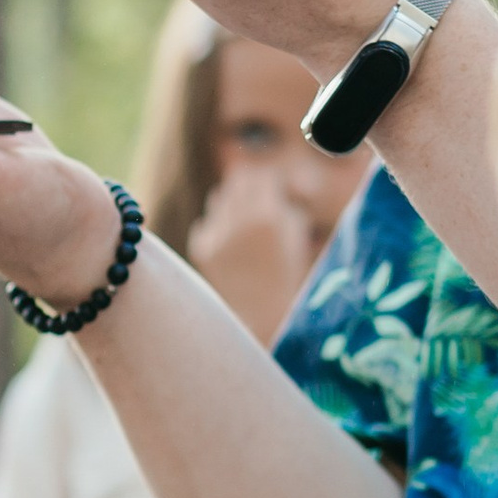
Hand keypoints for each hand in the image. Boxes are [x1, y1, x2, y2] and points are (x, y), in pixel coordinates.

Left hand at [187, 162, 321, 344]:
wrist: (260, 321)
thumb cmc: (288, 280)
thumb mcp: (298, 238)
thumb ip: (289, 205)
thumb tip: (282, 184)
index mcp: (269, 217)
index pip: (262, 176)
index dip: (269, 182)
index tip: (274, 189)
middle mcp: (239, 221)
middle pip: (238, 181)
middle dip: (249, 188)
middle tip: (258, 202)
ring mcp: (216, 234)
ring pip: (219, 197)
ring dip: (231, 204)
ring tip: (244, 227)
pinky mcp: (200, 248)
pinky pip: (207, 222)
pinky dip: (217, 227)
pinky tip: (229, 248)